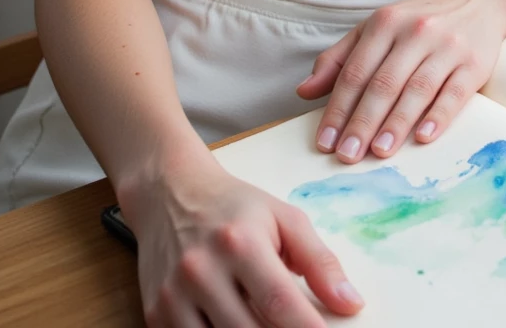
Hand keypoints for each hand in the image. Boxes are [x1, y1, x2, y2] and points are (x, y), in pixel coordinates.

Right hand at [124, 157, 363, 325]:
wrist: (169, 192)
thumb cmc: (234, 207)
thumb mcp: (283, 218)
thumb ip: (319, 261)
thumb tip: (350, 303)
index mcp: (240, 242)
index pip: (279, 301)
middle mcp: (202, 270)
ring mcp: (173, 296)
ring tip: (268, 327)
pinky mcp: (155, 314)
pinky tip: (234, 325)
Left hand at [296, 0, 505, 163]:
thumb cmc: (418, 21)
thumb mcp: (376, 29)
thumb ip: (339, 59)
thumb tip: (304, 91)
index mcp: (385, 23)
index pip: (355, 71)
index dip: (338, 108)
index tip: (324, 142)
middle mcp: (415, 31)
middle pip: (383, 83)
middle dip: (362, 122)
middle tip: (347, 155)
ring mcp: (447, 46)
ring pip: (416, 89)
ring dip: (396, 123)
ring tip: (378, 152)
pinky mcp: (474, 62)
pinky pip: (455, 92)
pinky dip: (438, 116)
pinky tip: (423, 137)